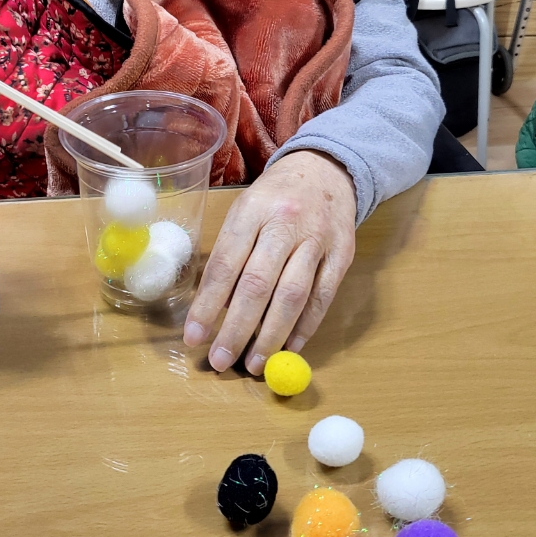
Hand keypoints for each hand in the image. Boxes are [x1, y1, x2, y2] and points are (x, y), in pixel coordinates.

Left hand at [183, 150, 355, 373]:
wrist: (326, 171)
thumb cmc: (274, 198)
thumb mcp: (244, 212)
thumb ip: (230, 254)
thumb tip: (215, 308)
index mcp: (252, 211)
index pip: (225, 265)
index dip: (207, 305)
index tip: (193, 337)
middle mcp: (285, 224)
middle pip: (258, 285)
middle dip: (236, 329)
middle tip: (221, 361)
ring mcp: (317, 240)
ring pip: (292, 296)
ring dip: (271, 336)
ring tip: (253, 364)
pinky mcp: (342, 255)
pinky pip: (322, 298)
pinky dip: (305, 327)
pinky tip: (289, 348)